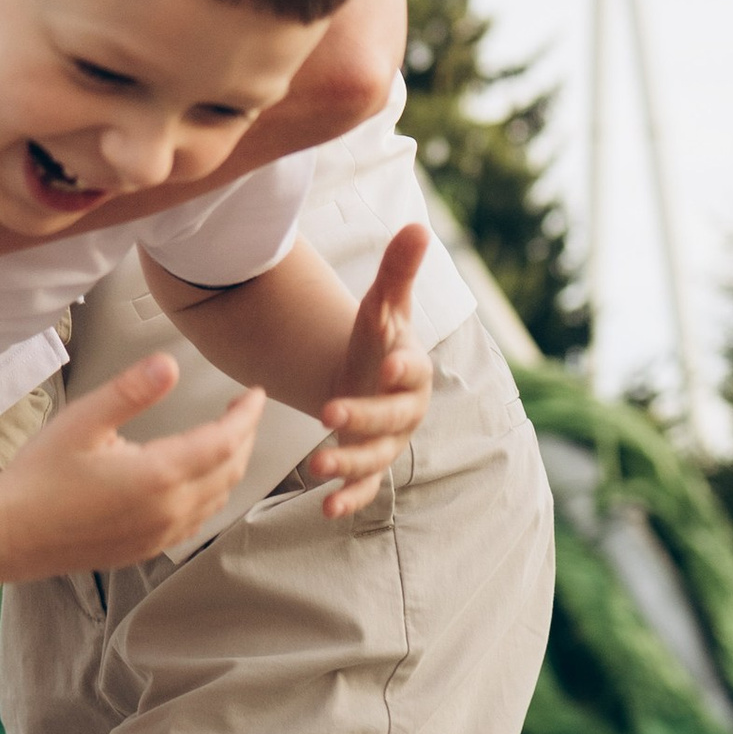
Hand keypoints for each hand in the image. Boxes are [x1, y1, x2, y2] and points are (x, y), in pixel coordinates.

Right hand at [0, 355, 268, 578]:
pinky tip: (199, 480)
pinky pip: (197, 520)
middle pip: (230, 470)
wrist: (9, 534)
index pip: (224, 440)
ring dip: (231, 465)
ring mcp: (159, 534)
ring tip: (226, 436)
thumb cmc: (39, 478)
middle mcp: (168, 510)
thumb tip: (169, 364)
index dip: (246, 414)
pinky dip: (212, 494)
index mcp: (159, 475)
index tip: (255, 394)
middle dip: (244, 436)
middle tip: (242, 408)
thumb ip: (131, 391)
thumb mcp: (83, 420)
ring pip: (218, 497)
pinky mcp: (146, 548)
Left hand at [301, 225, 432, 520]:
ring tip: (315, 463)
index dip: (403, 369)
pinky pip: (364, 488)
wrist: (366, 379)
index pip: (412, 371)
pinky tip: (326, 509)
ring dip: (348, 463)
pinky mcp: (369, 467)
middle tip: (330, 413)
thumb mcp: (383, 306)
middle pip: (390, 419)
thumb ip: (397, 271)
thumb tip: (417, 225)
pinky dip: (349, 499)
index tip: (389, 364)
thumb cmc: (377, 341)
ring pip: (374, 458)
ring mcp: (388, 443)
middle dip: (363, 417)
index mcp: (411, 371)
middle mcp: (405, 412)